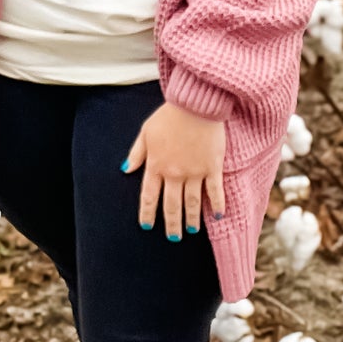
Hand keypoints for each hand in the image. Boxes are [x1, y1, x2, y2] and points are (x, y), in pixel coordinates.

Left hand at [121, 102, 225, 239]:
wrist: (195, 103)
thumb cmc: (169, 115)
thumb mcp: (146, 131)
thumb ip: (137, 152)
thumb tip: (125, 169)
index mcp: (156, 165)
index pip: (149, 196)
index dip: (147, 212)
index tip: (147, 225)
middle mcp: (174, 173)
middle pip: (171, 205)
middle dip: (171, 224)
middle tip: (173, 238)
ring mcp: (194, 172)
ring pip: (192, 203)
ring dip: (191, 219)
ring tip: (191, 231)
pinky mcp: (212, 167)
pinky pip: (214, 191)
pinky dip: (216, 204)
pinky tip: (217, 216)